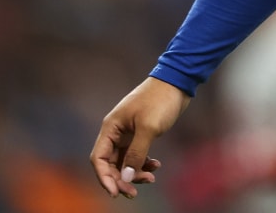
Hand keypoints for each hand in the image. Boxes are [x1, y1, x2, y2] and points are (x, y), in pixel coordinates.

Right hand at [90, 76, 189, 198]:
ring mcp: (128, 133)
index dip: (104, 177)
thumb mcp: (148, 128)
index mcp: (111, 128)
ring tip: (151, 178)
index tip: (115, 192)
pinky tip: (155, 165)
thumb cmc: (160, 100)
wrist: (177, 82)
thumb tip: (126, 177)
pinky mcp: (140, 134)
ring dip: (134, 173)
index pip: (98, 159)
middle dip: (121, 179)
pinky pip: (136, 155)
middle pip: (111, 164)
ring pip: (125, 162)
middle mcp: (116, 132)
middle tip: (134, 192)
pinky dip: (144, 163)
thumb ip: (136, 153)